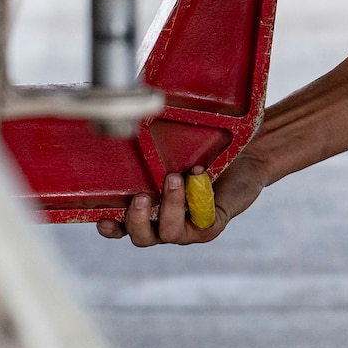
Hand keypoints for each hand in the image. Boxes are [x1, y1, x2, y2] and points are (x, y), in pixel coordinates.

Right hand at [94, 153, 267, 246]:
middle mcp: (165, 221)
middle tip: (140, 197)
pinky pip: (198, 224)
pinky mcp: (210, 226)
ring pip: (168, 234)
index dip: (110, 226)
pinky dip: (195, 200)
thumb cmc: (203, 149)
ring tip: (173, 178)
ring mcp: (188, 227)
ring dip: (168, 207)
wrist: (246, 153)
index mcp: (149, 207)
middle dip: (136, 221)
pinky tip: (198, 176)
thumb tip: (128, 109)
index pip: (122, 224)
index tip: (101, 216)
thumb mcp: (171, 145)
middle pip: (141, 238)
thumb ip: (148, 139)